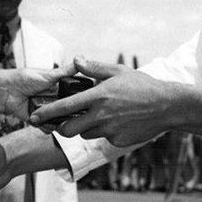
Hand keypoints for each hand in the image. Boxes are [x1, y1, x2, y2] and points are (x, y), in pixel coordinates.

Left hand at [0, 63, 75, 120]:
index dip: (78, 100)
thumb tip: (81, 59)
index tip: (85, 102)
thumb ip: (66, 71)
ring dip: (57, 121)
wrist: (4, 91)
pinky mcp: (37, 119)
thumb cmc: (23, 78)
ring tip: (56, 119)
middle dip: (68, 113)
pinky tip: (45, 122)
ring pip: (58, 120)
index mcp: (57, 87)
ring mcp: (45, 110)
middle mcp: (52, 99)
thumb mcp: (48, 74)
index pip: (72, 96)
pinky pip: (46, 126)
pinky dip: (46, 126)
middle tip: (70, 113)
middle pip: (66, 110)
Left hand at [28, 57, 177, 145]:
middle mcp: (101, 115)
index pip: (64, 107)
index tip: (34, 117)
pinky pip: (104, 138)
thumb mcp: (117, 71)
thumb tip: (75, 60)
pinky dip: (105, 132)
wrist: (167, 106)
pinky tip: (117, 121)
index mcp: (98, 96)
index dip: (46, 114)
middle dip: (62, 127)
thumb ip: (93, 68)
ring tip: (100, 115)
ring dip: (86, 128)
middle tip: (65, 122)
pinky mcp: (118, 141)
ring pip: (86, 134)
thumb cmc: (142, 86)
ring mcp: (110, 130)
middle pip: (69, 129)